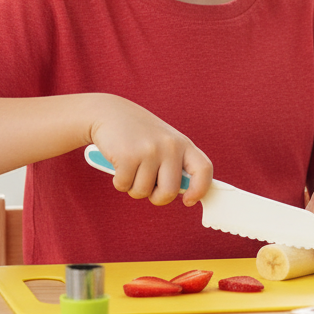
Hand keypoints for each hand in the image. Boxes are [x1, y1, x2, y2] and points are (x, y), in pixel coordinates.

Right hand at [88, 95, 213, 205]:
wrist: (109, 112)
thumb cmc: (139, 134)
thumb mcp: (165, 142)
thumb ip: (176, 164)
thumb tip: (186, 193)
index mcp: (183, 144)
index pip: (203, 169)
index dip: (200, 190)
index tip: (188, 200)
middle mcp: (170, 146)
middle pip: (170, 192)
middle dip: (156, 198)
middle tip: (148, 188)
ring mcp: (149, 150)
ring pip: (143, 192)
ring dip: (133, 187)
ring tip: (131, 168)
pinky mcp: (128, 156)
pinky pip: (124, 185)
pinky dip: (119, 182)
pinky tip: (119, 165)